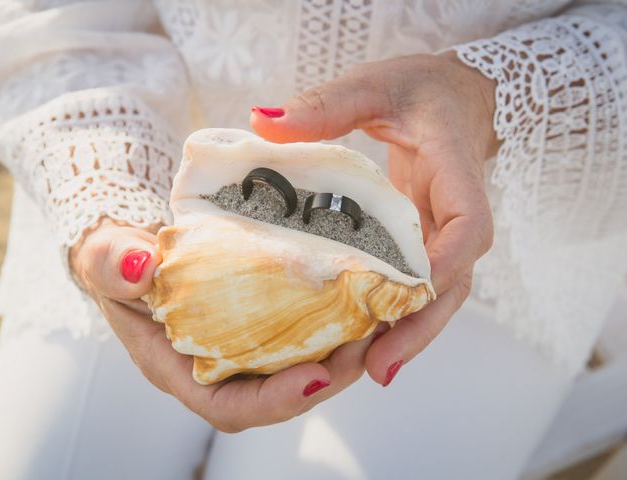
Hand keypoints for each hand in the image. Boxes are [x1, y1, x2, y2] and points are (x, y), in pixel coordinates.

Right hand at [70, 219, 378, 431]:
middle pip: (283, 389)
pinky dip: (334, 319)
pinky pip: (303, 329)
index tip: (319, 377)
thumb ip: (114, 264)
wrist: (134, 247)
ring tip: (379, 318)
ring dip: (345, 348)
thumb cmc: (116, 261)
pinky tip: (359, 294)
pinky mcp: (262, 317)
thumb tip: (138, 265)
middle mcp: (220, 364)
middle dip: (331, 374)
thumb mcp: (106, 259)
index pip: (231, 404)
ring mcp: (244, 342)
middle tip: (370, 341)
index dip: (277, 400)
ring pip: (302, 361)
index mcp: (180, 367)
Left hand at [251, 51, 495, 385]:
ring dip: (409, 331)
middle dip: (420, 324)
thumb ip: (324, 104)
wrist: (455, 98)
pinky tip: (365, 338)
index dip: (447, 262)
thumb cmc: (420, 89)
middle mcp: (456, 212)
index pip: (468, 225)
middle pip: (453, 281)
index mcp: (454, 171)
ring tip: (370, 369)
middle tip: (380, 367)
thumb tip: (261, 123)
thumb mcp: (374, 85)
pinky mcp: (426, 240)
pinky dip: (397, 312)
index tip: (412, 291)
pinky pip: (419, 282)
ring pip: (439, 292)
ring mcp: (443, 231)